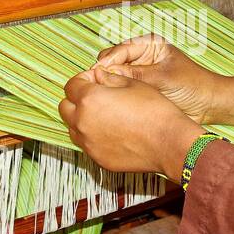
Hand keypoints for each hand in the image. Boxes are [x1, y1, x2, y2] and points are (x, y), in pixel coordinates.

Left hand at [59, 66, 202, 176]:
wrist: (168, 143)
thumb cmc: (154, 111)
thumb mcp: (133, 84)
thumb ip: (109, 78)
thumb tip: (97, 76)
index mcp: (90, 99)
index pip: (71, 85)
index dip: (83, 79)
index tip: (95, 80)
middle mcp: (83, 122)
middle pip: (65, 107)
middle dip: (77, 99)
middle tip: (96, 96)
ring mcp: (89, 143)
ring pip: (73, 128)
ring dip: (82, 119)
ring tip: (104, 116)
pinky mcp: (98, 158)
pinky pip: (87, 144)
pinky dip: (93, 136)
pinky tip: (112, 132)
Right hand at [91, 33, 222, 123]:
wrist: (207, 104)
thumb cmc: (192, 85)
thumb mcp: (162, 78)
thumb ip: (135, 74)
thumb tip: (106, 73)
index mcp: (149, 44)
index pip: (121, 49)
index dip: (108, 61)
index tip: (97, 72)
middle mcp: (142, 56)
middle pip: (113, 60)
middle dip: (105, 71)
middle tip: (97, 84)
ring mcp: (139, 72)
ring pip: (114, 75)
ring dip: (109, 83)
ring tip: (102, 93)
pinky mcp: (139, 88)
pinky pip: (121, 88)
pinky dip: (115, 93)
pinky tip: (111, 100)